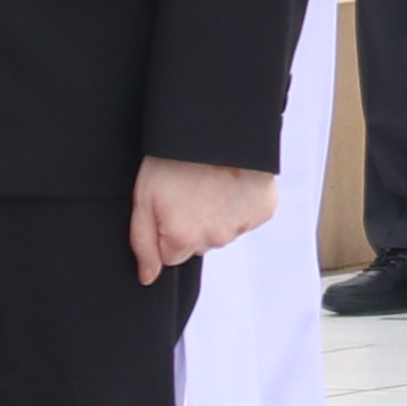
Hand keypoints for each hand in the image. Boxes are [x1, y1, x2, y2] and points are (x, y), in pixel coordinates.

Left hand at [130, 156, 271, 282]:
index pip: (172, 255)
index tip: (169, 205)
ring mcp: (242, 225)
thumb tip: (148, 277)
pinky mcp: (263, 209)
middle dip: (194, 224)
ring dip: (217, 213)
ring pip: (224, 231)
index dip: (168, 230)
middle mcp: (215, 239)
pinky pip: (247, 216)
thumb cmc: (173, 158)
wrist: (215, 128)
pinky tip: (232, 181)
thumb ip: (143, 244)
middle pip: (200, 245)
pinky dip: (240, 203)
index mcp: (184, 238)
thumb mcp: (143, 198)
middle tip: (189, 190)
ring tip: (210, 182)